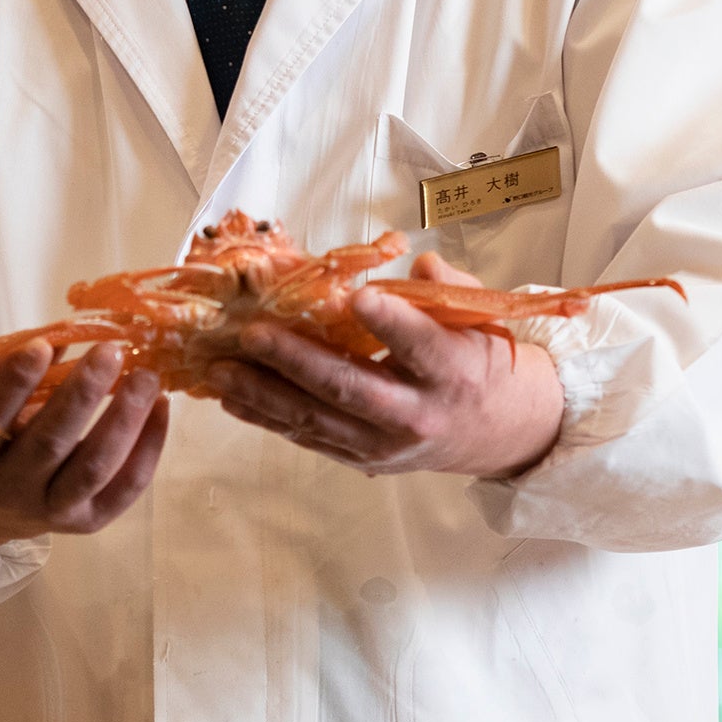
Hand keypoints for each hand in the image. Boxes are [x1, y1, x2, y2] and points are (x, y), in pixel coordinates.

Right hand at [0, 339, 169, 555]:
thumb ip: (6, 364)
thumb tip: (64, 332)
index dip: (13, 382)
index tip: (42, 346)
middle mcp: (6, 489)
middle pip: (49, 443)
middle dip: (83, 394)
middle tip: (112, 351)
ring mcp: (47, 510)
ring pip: (93, 469)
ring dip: (125, 420)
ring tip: (147, 376)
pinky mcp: (84, 521)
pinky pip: (124, 489)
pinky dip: (149, 449)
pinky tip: (161, 407)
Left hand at [206, 253, 566, 479]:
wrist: (500, 430)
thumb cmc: (481, 362)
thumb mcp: (479, 318)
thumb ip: (446, 288)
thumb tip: (415, 263)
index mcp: (454, 372)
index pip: (422, 345)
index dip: (391, 323)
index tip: (359, 296)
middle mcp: (417, 414)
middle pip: (350, 388)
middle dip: (296, 360)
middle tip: (253, 334)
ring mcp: (385, 444)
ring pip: (317, 419)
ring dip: (264, 394)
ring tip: (221, 370)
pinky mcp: (363, 459)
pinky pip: (309, 439)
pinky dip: (268, 419)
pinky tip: (233, 400)